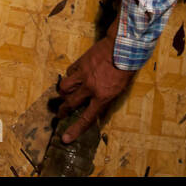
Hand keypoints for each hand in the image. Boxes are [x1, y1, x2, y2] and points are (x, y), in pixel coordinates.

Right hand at [56, 15, 135, 142]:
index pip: (86, 118)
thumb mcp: (120, 90)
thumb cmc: (125, 69)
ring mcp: (84, 74)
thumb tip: (99, 112)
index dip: (75, 130)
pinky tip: (74, 76)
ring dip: (63, 93)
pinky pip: (70, 72)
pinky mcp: (81, 63)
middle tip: (60, 114)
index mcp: (102, 97)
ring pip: (64, 88)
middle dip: (63, 111)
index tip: (65, 138)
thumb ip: (107, 101)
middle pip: (70, 103)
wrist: (123, 47)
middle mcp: (90, 87)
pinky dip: (70, 76)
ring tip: (65, 94)